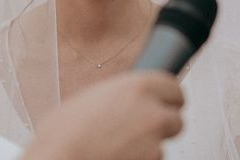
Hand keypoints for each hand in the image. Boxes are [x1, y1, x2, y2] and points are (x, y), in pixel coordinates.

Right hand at [22, 71, 183, 159]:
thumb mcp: (91, 98)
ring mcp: (154, 142)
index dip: (167, 98)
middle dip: (162, 124)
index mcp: (138, 86)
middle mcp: (152, 112)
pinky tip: (118, 158)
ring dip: (148, 146)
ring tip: (119, 147)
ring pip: (162, 144)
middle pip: (176, 118)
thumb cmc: (63, 134)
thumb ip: (118, 96)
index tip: (164, 103)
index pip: (173, 87)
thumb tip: (125, 102)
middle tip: (142, 130)